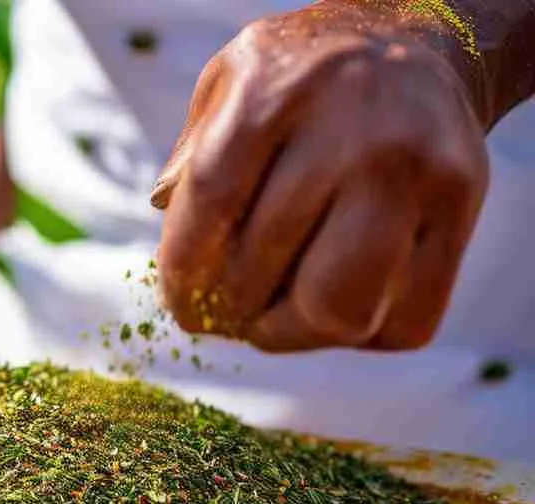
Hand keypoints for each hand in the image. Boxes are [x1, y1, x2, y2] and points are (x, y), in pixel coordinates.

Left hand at [152, 2, 491, 351]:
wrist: (412, 45)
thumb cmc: (300, 78)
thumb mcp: (229, 80)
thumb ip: (191, 152)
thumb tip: (164, 214)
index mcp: (279, 90)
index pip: (214, 202)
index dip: (184, 270)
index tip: (179, 303)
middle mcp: (355, 131)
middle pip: (271, 266)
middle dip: (230, 309)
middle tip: (221, 313)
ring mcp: (417, 173)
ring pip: (341, 310)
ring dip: (291, 334)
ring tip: (270, 318)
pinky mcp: (461, 211)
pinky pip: (403, 323)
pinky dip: (358, 336)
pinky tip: (331, 301)